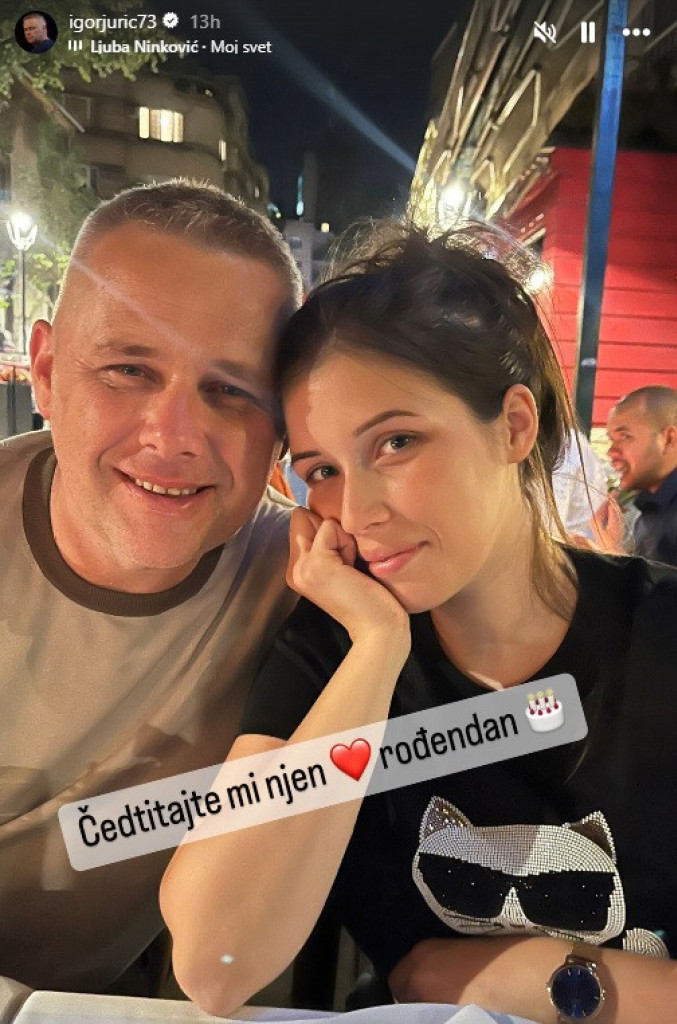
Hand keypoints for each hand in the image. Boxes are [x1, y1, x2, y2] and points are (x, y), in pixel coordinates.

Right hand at [287, 507, 409, 643]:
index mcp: (298, 570)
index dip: (325, 530)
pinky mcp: (316, 564)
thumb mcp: (342, 566)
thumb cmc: (370, 597)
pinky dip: (346, 541)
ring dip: (341, 537)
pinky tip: (354, 567)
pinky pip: (329, 528)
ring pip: (318, 520)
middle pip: (304, 516)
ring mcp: (301, 567)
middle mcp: (294, 568)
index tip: (343, 559)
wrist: (378, 628)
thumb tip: (325, 516)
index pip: (300, 521)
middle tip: (348, 563)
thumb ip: (326, 543)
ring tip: (352, 567)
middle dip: (331, 531)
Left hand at [590, 496, 624, 552]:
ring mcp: (596, 522)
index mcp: (595, 517)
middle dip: (615, 503)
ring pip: (607, 510)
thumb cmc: (614, 539)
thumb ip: (614, 508)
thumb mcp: (616, 522)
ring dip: (616, 508)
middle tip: (626, 502)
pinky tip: (622, 514)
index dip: (613, 497)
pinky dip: (615, 513)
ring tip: (626, 509)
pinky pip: (607, 515)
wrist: (612, 553)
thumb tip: (613, 495)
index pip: (604, 503)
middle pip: (605, 506)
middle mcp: (593, 518)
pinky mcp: (600, 526)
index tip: (620, 491)